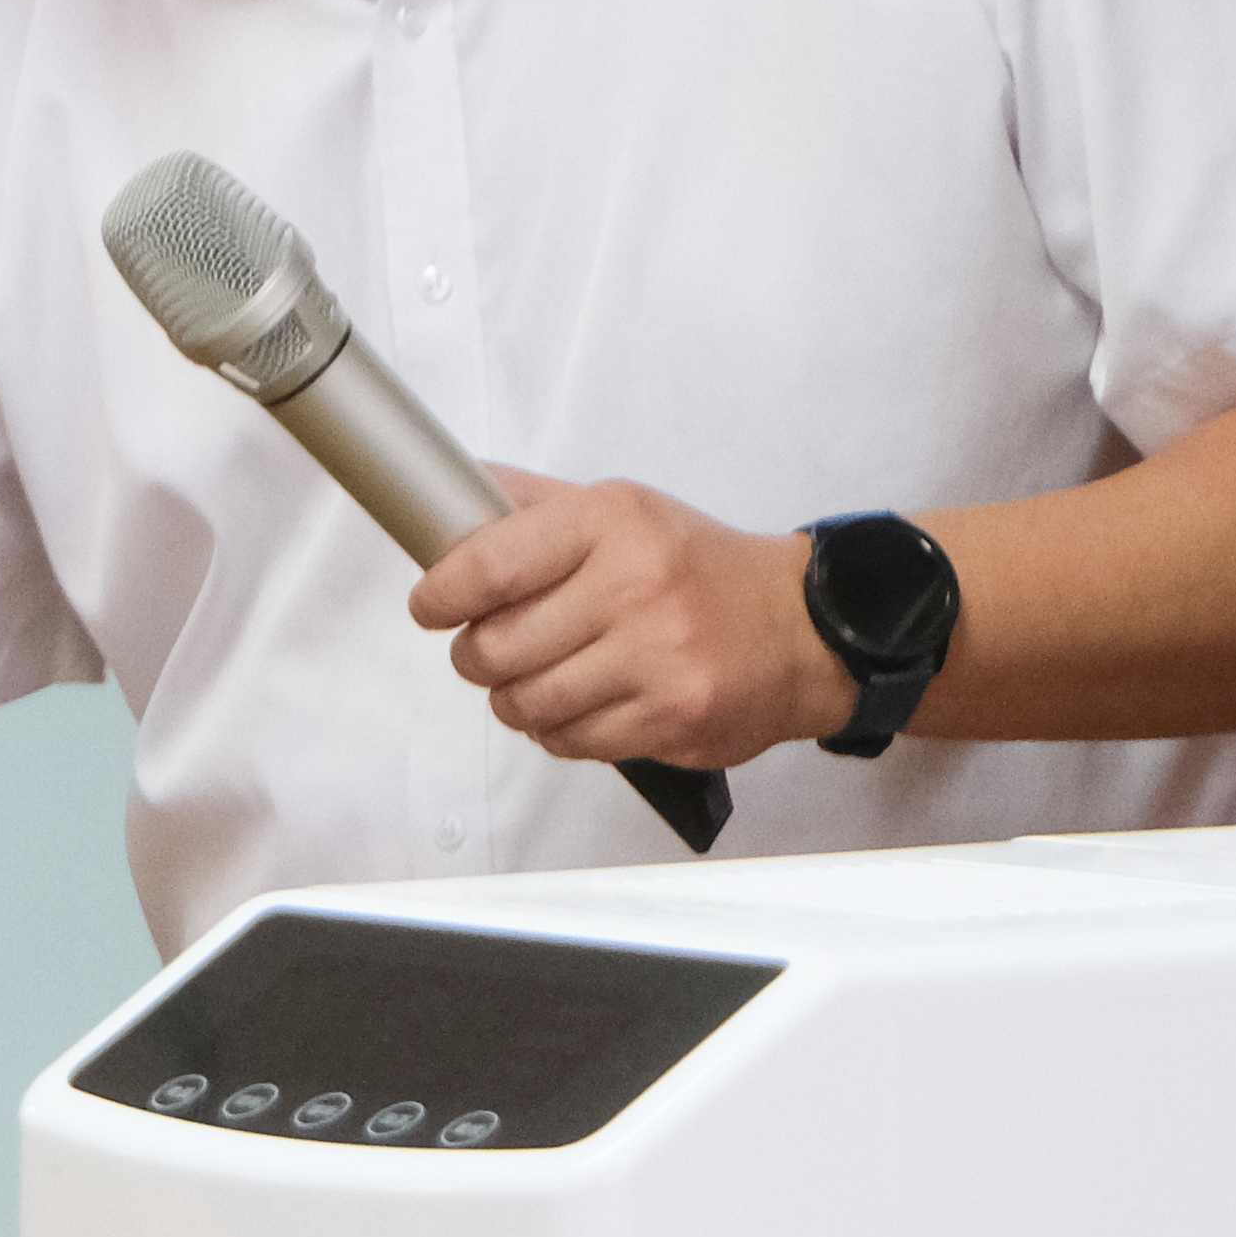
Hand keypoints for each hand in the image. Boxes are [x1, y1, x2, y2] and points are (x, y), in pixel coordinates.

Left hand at [411, 478, 838, 770]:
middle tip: (485, 649)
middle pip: (496, 646)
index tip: (431, 605)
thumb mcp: (623, 510)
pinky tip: (579, 704)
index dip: (442, 593)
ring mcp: (656, 658)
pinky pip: (569, 741)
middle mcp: (635, 586)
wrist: (804, 628)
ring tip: (534, 679)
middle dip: (475, 654)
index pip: (490, 564)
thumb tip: (449, 495)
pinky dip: (558, 730)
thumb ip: (533, 505)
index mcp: (612, 523)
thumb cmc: (699, 569)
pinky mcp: (671, 719)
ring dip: (513, 699)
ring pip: (526, 703)